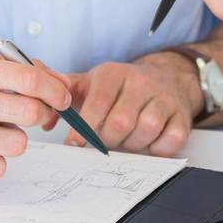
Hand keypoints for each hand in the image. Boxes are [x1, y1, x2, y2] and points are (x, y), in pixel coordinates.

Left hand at [61, 58, 198, 155]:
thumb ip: (62, 93)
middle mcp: (141, 82)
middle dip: (108, 140)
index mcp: (114, 73)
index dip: (84, 127)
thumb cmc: (120, 88)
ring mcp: (164, 98)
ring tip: (126, 140)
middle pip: (121, 122)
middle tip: (104, 143)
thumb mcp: (90, 83)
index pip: (98, 101)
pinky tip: (148, 142)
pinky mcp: (182, 116)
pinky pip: (170, 140)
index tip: (74, 143)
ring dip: (132, 144)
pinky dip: (157, 148)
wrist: (166, 78)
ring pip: (146, 130)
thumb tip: (40, 110)